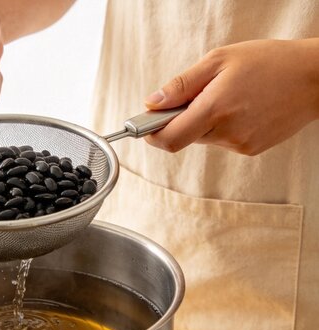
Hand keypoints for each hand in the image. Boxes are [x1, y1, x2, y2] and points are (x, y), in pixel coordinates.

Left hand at [144, 39, 318, 154]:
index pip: (170, 139)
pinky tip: (240, 108)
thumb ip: (181, 85)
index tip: (145, 124)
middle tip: (197, 95)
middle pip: (184, 137)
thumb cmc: (268, 62)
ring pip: (203, 138)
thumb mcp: (219, 60)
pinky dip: (221, 126)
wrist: (314, 77)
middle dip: (180, 119)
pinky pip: (222, 140)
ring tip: (226, 97)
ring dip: (203, 121)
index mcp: (216, 109)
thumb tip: (152, 103)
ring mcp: (241, 144)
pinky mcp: (251, 149)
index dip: (151, 134)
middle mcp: (228, 133)